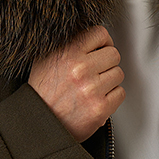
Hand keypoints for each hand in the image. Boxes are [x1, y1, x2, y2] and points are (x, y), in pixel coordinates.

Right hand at [28, 26, 123, 141]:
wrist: (38, 124)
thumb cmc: (42, 94)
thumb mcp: (44, 59)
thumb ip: (67, 45)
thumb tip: (89, 36)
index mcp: (67, 52)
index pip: (100, 33)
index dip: (102, 43)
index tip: (99, 51)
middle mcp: (80, 68)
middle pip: (113, 54)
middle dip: (106, 63)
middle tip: (96, 72)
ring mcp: (91, 89)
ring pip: (118, 74)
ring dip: (109, 81)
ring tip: (93, 87)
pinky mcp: (100, 108)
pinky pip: (120, 93)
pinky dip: (111, 97)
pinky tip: (97, 99)